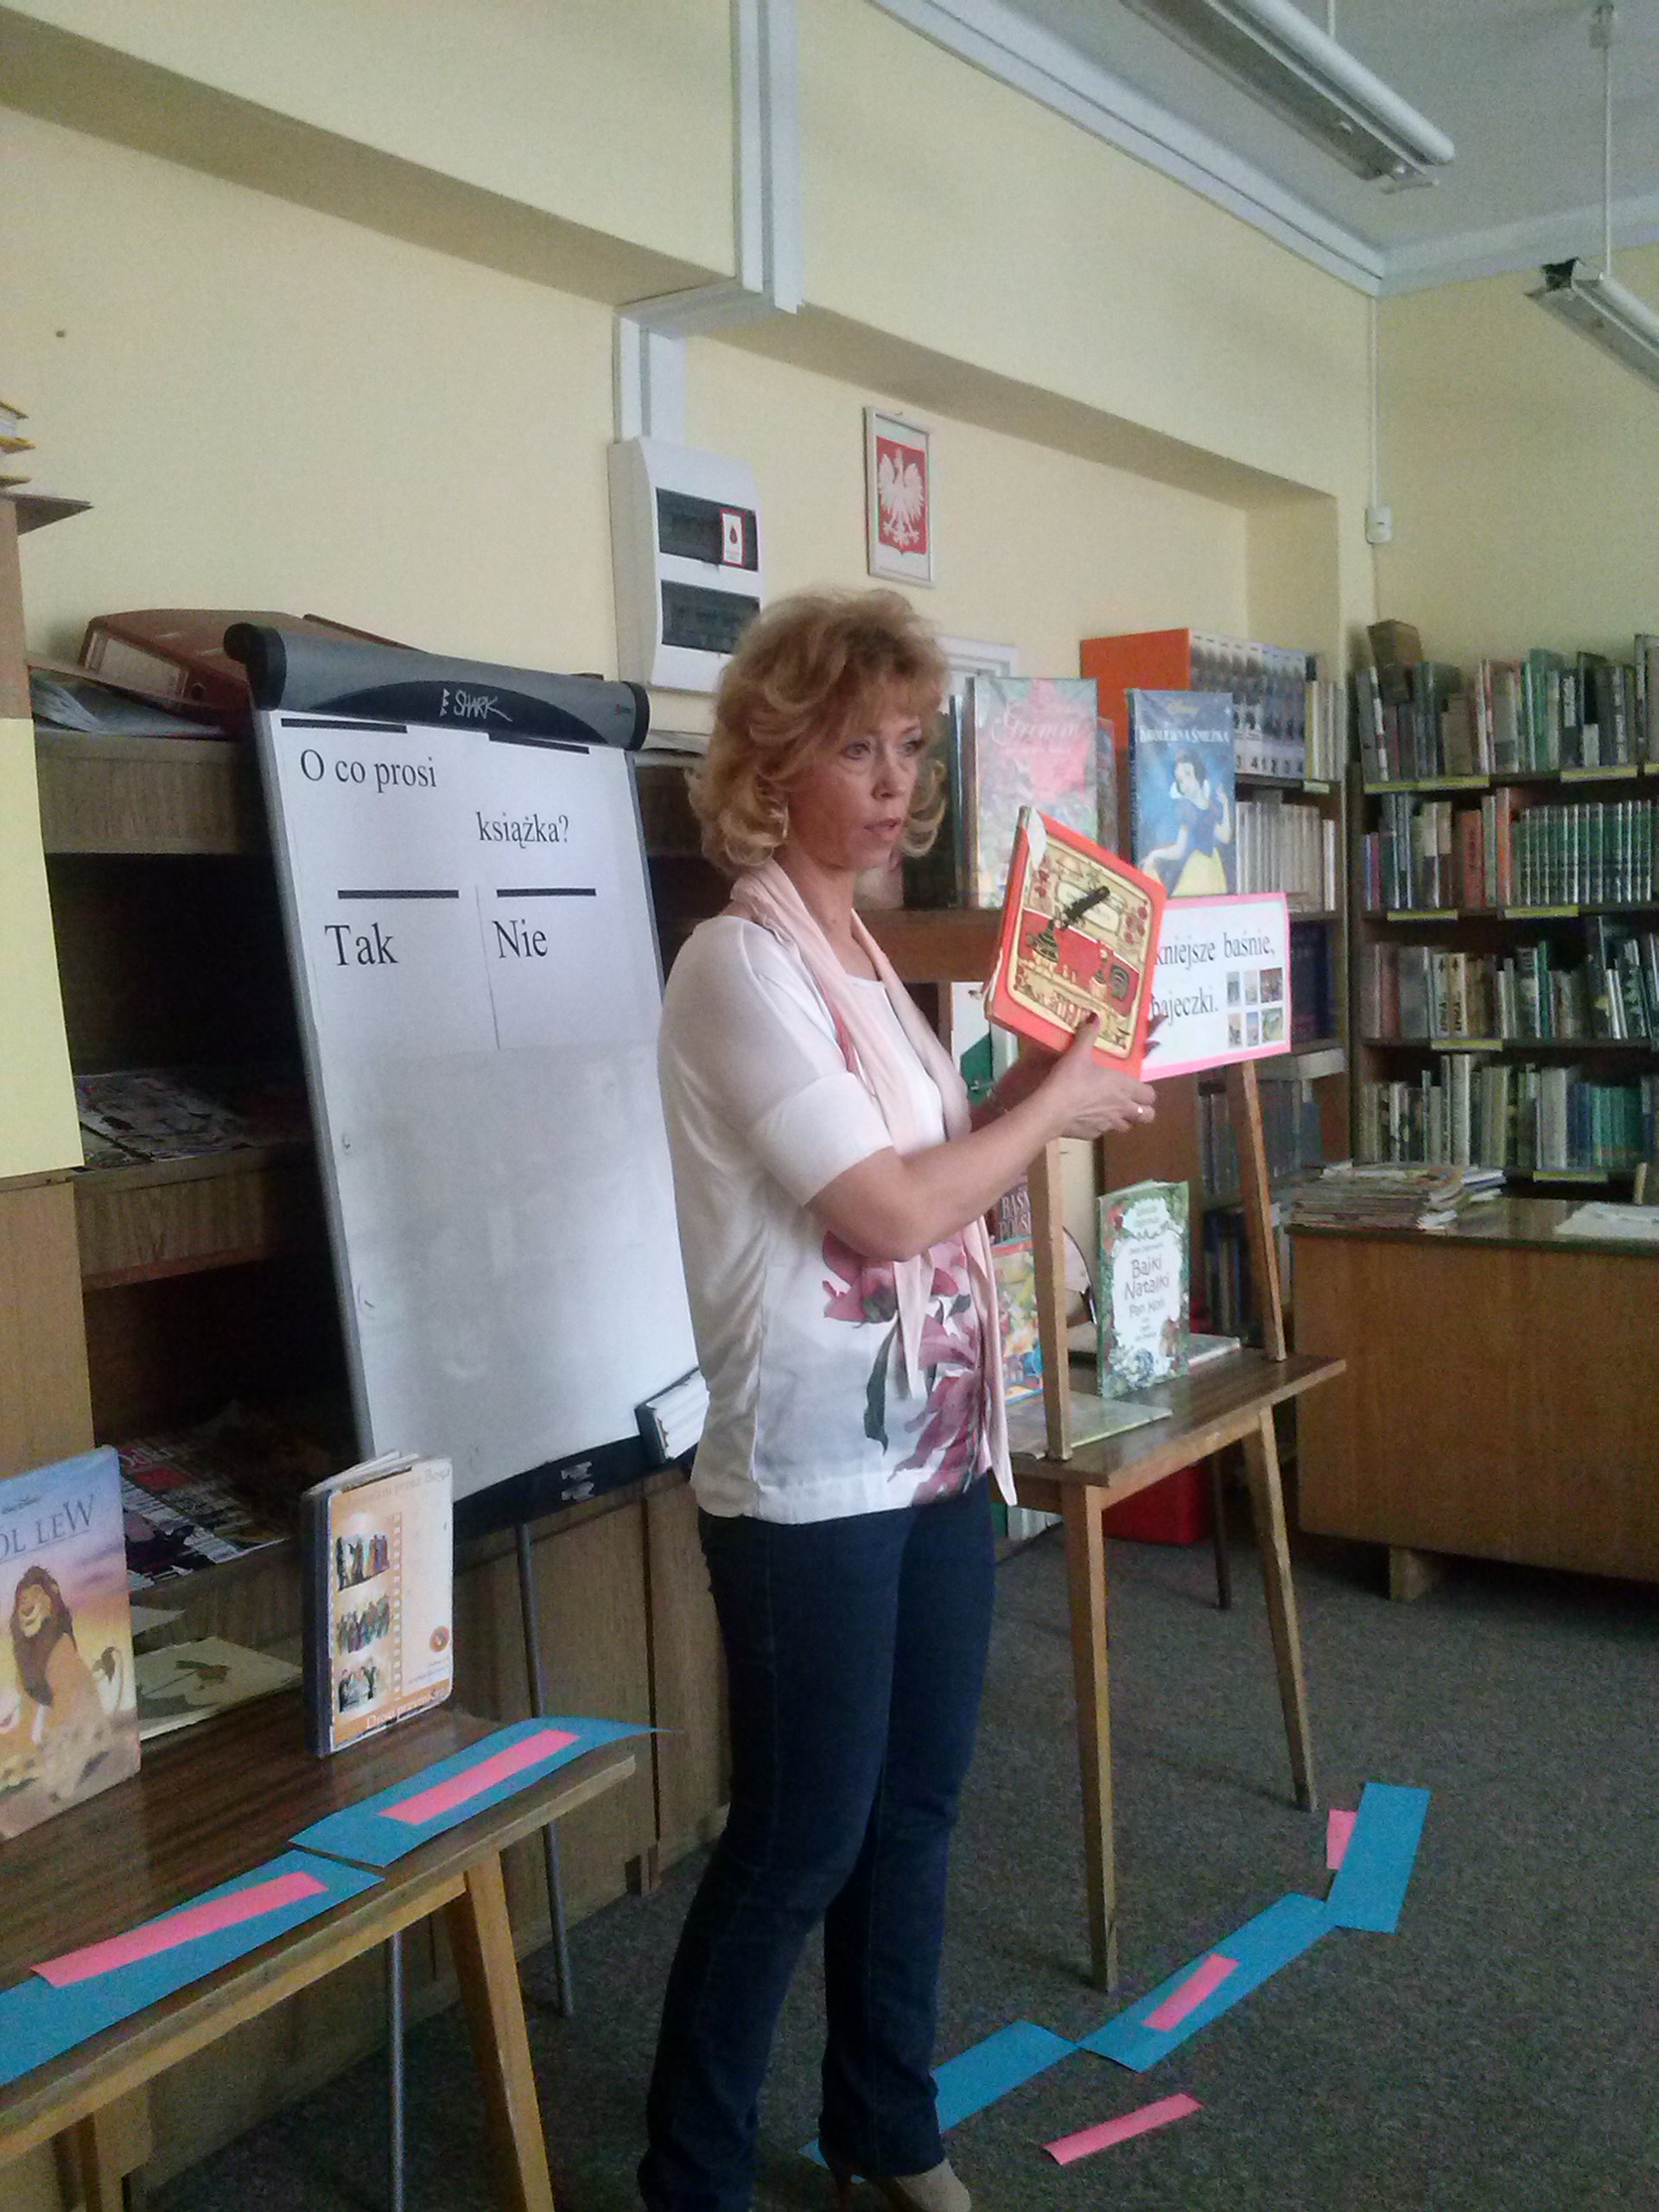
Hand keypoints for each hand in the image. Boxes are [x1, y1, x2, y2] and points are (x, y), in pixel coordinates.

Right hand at [1039, 1017, 1156, 1140]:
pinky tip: (1085, 1117)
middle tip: (1130, 1102)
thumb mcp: (1078, 1053)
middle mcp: (1122, 1108)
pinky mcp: (1092, 1135)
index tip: (1137, 1088)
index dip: (1147, 1093)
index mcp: (1124, 1087)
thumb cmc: (1070, 1080)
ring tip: (1108, 1110)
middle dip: (1142, 1111)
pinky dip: (1098, 1126)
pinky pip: (1102, 1131)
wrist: (1051, 1110)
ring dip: (1121, 1119)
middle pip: (1148, 1116)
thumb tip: (1095, 1016)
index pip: (1151, 1095)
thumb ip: (1088, 1035)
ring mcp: (1108, 1125)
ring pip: (1126, 1127)